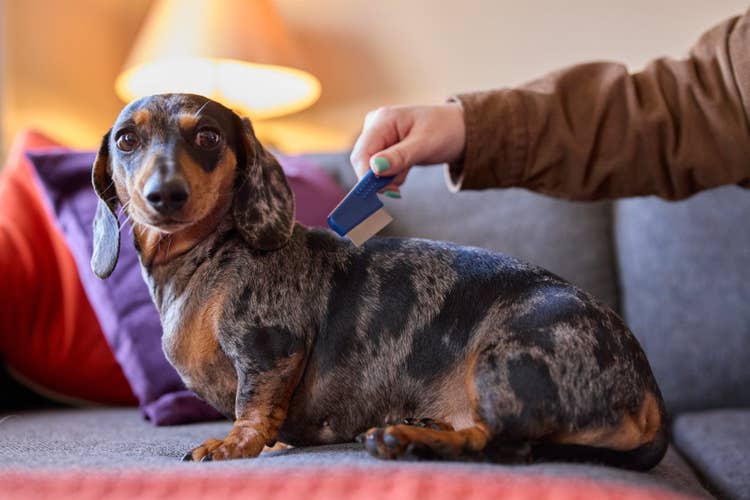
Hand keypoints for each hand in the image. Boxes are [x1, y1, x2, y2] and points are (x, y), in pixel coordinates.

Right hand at [350, 103, 465, 196]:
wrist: (460, 130)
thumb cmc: (446, 131)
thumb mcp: (425, 145)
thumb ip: (399, 157)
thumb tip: (375, 168)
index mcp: (383, 120)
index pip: (362, 153)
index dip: (366, 175)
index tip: (382, 192)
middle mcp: (376, 126)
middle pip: (363, 161)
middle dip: (379, 177)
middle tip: (398, 187)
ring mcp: (379, 136)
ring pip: (371, 167)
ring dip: (389, 176)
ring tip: (410, 166)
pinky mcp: (384, 147)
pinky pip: (380, 168)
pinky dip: (392, 174)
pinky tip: (407, 166)